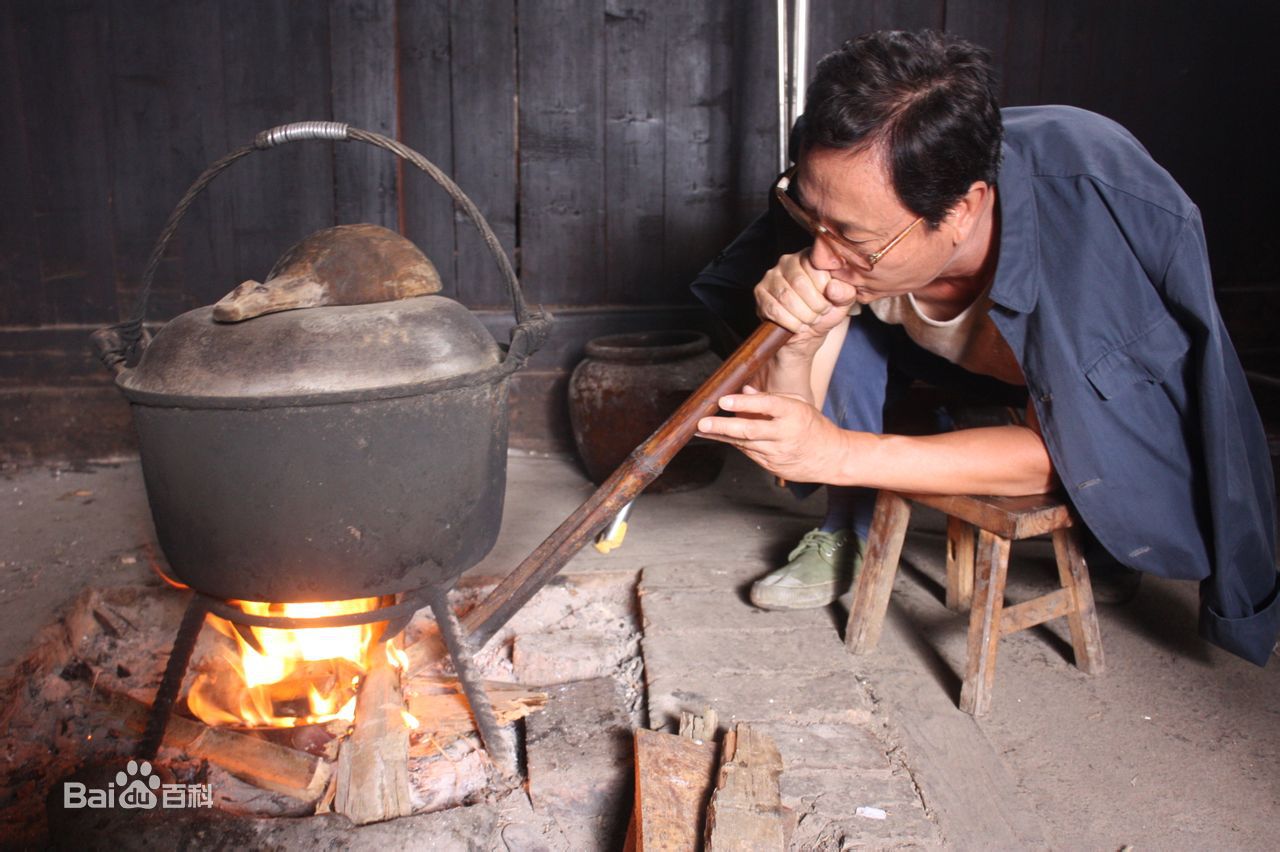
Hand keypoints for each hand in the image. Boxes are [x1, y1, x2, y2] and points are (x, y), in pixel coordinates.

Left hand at [696, 385, 851, 483]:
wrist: (832, 457)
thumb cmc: (813, 426)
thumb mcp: (798, 405)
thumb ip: (771, 398)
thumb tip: (744, 390)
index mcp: (794, 414)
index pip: (767, 405)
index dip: (744, 403)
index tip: (724, 400)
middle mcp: (785, 434)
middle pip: (750, 430)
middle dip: (723, 427)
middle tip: (703, 422)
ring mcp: (778, 453)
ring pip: (745, 444)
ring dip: (722, 437)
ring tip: (703, 429)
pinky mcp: (773, 466)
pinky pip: (749, 453)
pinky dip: (735, 445)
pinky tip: (720, 438)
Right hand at [755, 251, 858, 355]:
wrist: (805, 333)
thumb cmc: (824, 311)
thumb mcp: (842, 302)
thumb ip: (845, 292)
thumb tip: (833, 288)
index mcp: (810, 256)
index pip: (817, 268)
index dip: (825, 291)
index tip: (829, 303)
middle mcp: (788, 260)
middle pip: (799, 282)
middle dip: (813, 305)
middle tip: (820, 314)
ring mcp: (771, 276)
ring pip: (785, 296)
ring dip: (802, 315)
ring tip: (810, 320)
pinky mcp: (760, 292)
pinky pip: (773, 308)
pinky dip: (790, 322)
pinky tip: (797, 326)